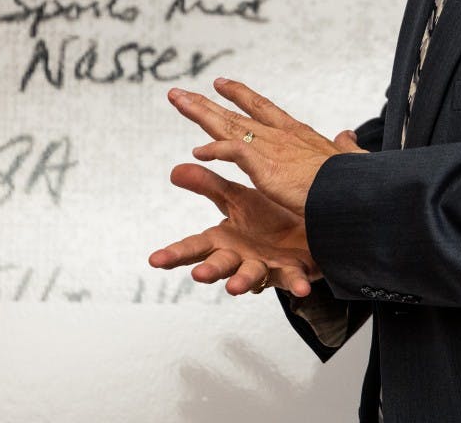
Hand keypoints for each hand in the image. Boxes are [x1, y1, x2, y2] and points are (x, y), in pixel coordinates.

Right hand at [148, 163, 320, 296]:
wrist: (306, 227)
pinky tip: (301, 290)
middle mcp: (240, 257)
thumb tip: (174, 170)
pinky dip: (295, 284)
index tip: (154, 260)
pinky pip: (293, 279)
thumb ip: (207, 186)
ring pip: (251, 275)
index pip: (194, 247)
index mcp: (223, 240)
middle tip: (198, 275)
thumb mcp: (235, 198)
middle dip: (209, 270)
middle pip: (220, 264)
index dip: (174, 254)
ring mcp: (265, 266)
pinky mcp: (291, 271)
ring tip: (234, 286)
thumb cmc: (267, 217)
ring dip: (242, 281)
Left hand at [167, 78, 366, 216]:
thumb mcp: (350, 160)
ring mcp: (271, 148)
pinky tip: (197, 151)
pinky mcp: (265, 164)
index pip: (262, 108)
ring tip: (176, 101)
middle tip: (180, 92)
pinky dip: (214, 150)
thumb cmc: (357, 182)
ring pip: (227, 125)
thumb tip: (346, 134)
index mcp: (298, 134)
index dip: (240, 95)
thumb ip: (346, 147)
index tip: (221, 83)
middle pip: (234, 114)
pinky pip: (231, 151)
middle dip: (205, 102)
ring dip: (199, 113)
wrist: (358, 193)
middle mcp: (281, 135)